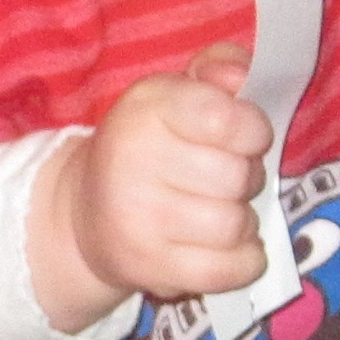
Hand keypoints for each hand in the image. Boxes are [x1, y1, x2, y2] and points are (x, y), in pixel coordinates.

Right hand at [30, 43, 273, 330]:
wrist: (86, 216)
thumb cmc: (151, 146)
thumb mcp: (178, 93)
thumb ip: (221, 70)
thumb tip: (242, 77)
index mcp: (147, 107)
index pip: (226, 119)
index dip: (253, 130)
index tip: (246, 137)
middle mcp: (136, 160)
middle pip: (238, 176)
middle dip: (246, 177)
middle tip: (226, 178)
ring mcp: (140, 220)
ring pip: (235, 225)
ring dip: (243, 220)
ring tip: (221, 210)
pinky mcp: (150, 268)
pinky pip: (230, 269)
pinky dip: (245, 260)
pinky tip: (229, 247)